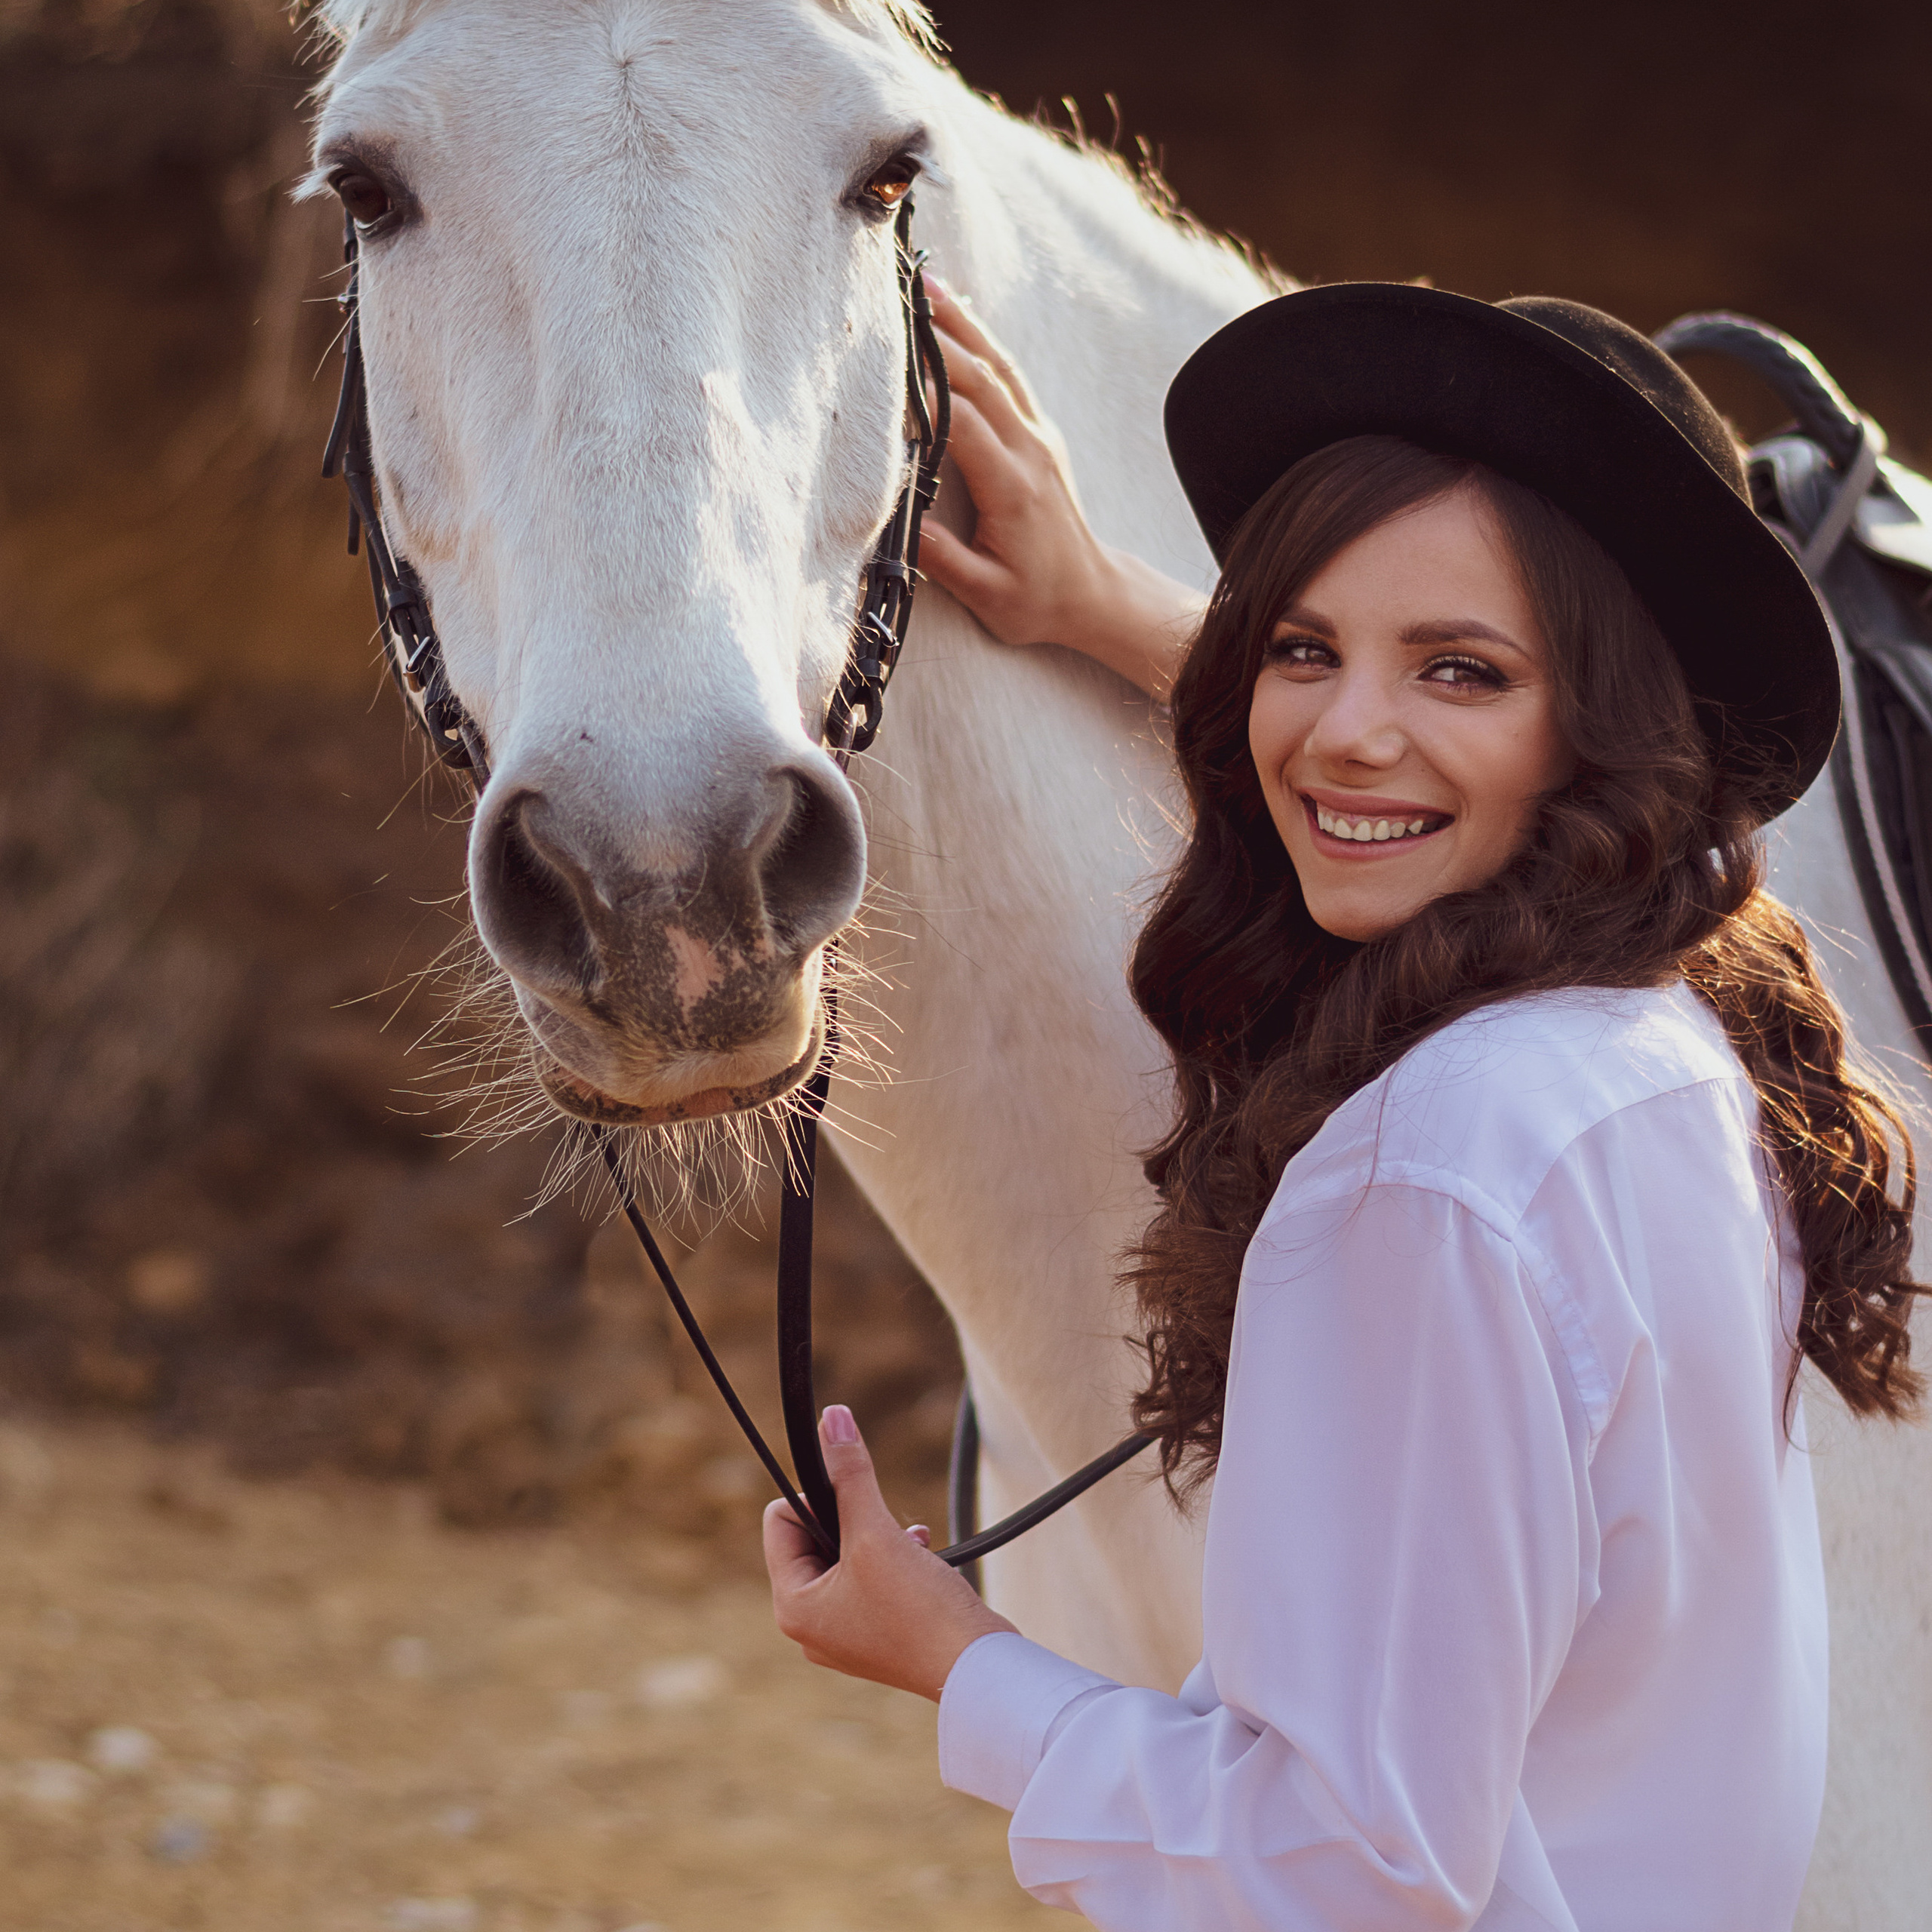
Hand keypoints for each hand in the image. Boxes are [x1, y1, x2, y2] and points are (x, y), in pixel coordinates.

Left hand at [765, 1405, 1014, 1701]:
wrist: (976, 1668)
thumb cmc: (919, 1610)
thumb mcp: (876, 1533)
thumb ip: (850, 1474)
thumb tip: (833, 1419)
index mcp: (793, 1607)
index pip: (780, 1521)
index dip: (817, 1497)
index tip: (856, 1500)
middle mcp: (811, 1625)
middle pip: (813, 1537)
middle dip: (852, 1519)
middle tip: (883, 1531)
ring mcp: (845, 1633)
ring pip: (847, 1555)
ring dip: (878, 1537)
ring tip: (906, 1547)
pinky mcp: (878, 1633)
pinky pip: (871, 1578)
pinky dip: (895, 1560)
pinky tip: (922, 1558)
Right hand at [919, 281, 1205, 701]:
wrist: (1091, 595)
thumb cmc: (1038, 600)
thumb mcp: (989, 595)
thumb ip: (944, 561)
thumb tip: (898, 525)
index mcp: (1013, 485)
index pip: (963, 422)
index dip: (925, 391)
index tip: (886, 362)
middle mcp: (1030, 449)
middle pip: (980, 377)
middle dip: (937, 336)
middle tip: (894, 298)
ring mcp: (1039, 435)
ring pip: (999, 365)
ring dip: (962, 322)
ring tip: (924, 282)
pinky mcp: (1040, 433)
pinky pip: (1011, 375)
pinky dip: (983, 339)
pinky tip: (959, 311)